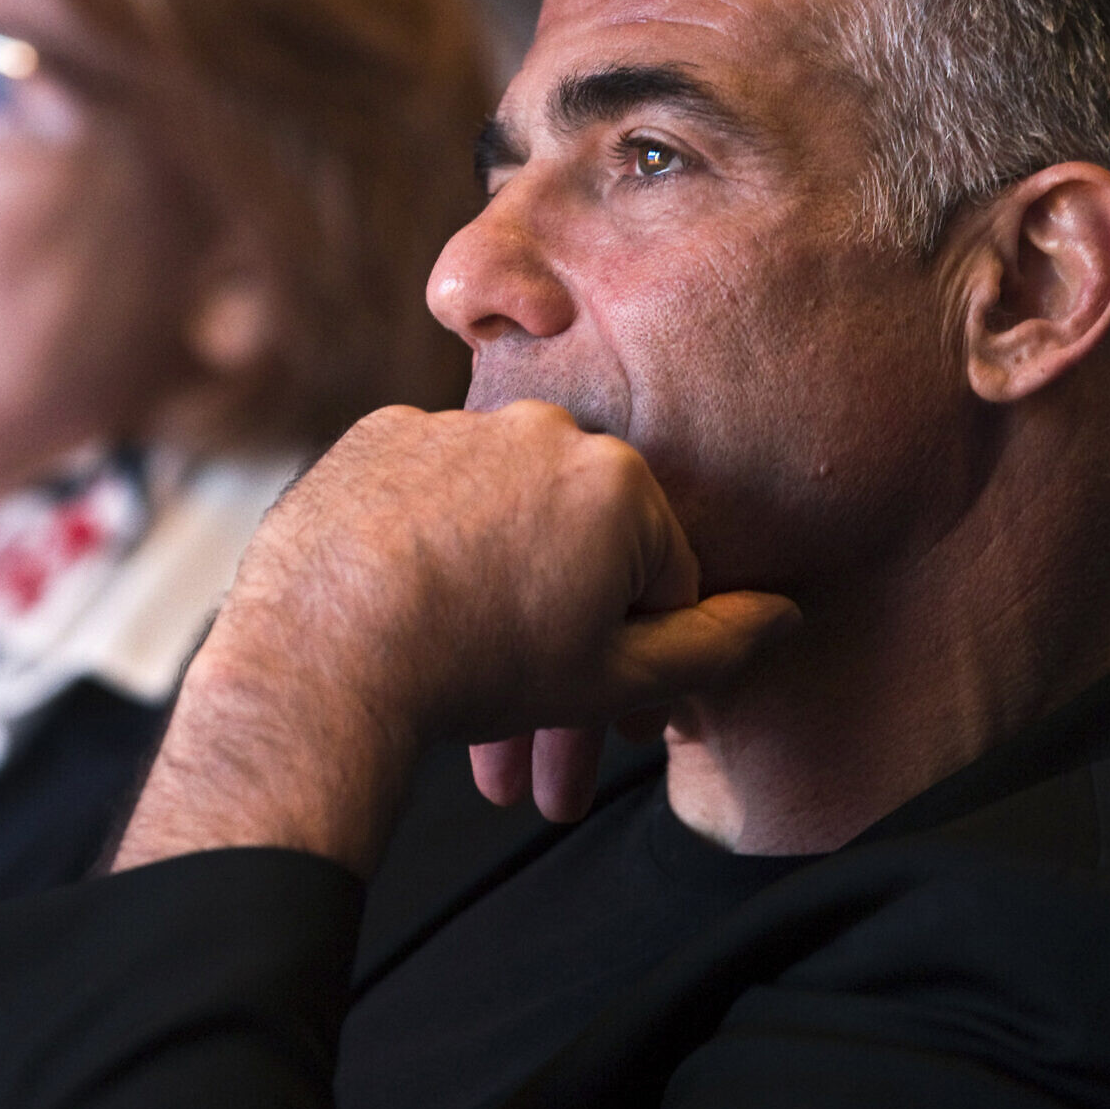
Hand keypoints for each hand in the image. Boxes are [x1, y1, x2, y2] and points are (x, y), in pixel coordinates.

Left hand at [114, 402, 796, 872]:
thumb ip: (713, 645)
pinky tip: (401, 599)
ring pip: (499, 507)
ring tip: (455, 656)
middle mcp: (541, 426)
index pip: (659, 572)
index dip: (629, 643)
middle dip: (560, 607)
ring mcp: (453, 422)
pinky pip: (424, 487)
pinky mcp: (377, 434)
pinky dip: (423, 534)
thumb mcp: (614, 678)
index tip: (583, 686)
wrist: (324, 655)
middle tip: (515, 686)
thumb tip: (785, 615)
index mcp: (618, 478)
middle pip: (577, 531)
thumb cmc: (480, 670)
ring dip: (492, 569)